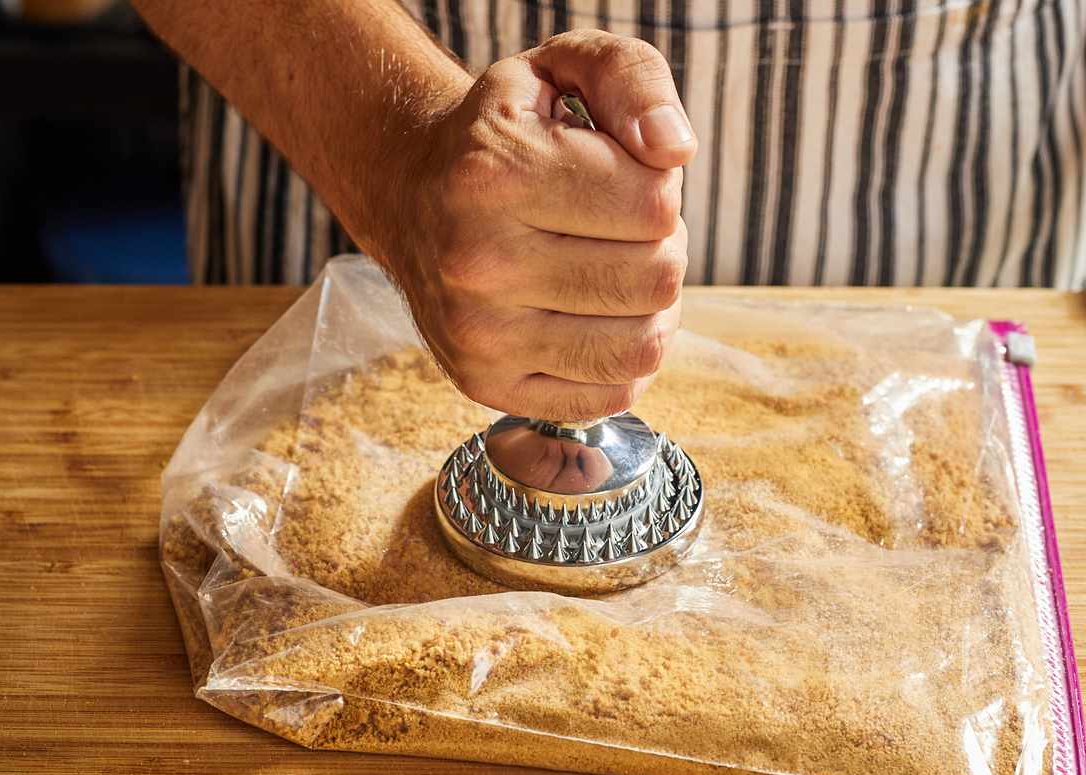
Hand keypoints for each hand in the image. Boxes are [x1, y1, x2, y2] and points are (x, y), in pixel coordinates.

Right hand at [383, 30, 695, 420]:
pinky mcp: (487, 384)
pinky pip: (610, 394)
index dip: (657, 187)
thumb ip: (633, 80)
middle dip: (659, 247)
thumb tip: (674, 150)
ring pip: (642, 346)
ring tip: (614, 274)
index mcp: (496, 174)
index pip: (656, 204)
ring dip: (649, 309)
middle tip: (619, 229)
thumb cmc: (508, 134)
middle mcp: (478, 261)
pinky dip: (622, 359)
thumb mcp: (563, 70)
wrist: (410, 193)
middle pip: (656, 279)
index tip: (617, 177)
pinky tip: (596, 321)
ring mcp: (479, 334)